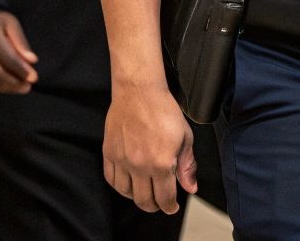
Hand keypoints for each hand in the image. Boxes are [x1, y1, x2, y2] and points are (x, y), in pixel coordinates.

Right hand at [0, 11, 38, 93]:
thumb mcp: (11, 24)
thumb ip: (21, 42)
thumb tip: (32, 61)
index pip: (8, 57)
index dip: (22, 70)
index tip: (34, 78)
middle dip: (14, 82)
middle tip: (27, 87)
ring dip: (6, 87)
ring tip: (20, 87)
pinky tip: (7, 86)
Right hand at [102, 83, 197, 213]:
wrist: (139, 91)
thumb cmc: (163, 110)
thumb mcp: (185, 137)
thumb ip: (187, 166)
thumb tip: (190, 188)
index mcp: (162, 163)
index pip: (165, 198)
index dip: (169, 207)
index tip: (171, 207)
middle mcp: (140, 165)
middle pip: (144, 201)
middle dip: (154, 207)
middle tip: (159, 204)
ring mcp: (122, 159)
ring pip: (126, 193)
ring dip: (136, 197)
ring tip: (143, 192)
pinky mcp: (109, 152)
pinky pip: (111, 178)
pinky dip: (119, 186)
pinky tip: (127, 183)